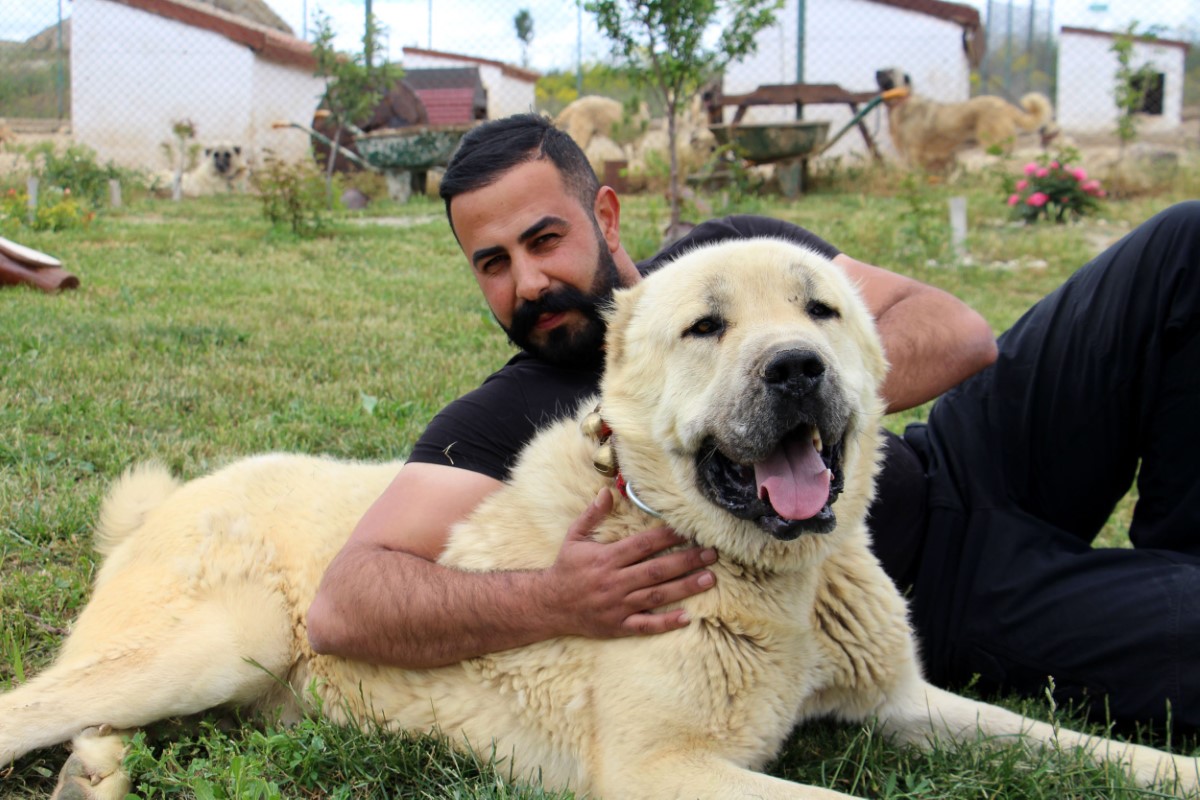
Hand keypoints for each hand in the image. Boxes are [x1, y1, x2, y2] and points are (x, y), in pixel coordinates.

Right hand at [546, 489, 716, 638]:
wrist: (549, 605)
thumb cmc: (566, 568)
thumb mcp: (574, 537)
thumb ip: (592, 515)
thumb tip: (606, 492)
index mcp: (606, 559)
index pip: (642, 545)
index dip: (667, 537)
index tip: (689, 530)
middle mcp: (614, 582)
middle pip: (656, 570)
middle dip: (686, 561)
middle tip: (711, 554)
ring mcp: (618, 606)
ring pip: (656, 596)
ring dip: (684, 587)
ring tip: (709, 578)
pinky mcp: (618, 625)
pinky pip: (645, 625)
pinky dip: (665, 623)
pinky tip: (687, 618)